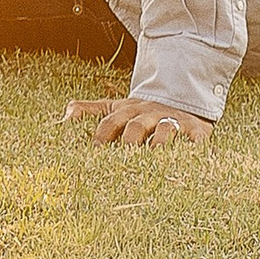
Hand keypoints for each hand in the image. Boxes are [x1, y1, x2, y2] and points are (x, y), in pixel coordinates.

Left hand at [65, 95, 212, 151]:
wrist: (181, 97)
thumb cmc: (141, 112)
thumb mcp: (116, 107)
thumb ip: (91, 111)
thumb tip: (64, 116)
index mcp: (126, 110)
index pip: (109, 122)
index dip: (101, 137)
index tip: (94, 154)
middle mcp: (148, 114)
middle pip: (135, 127)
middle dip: (128, 142)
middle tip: (124, 161)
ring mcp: (172, 121)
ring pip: (164, 130)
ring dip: (158, 144)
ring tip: (153, 159)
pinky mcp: (195, 131)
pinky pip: (194, 140)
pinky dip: (192, 149)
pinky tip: (189, 161)